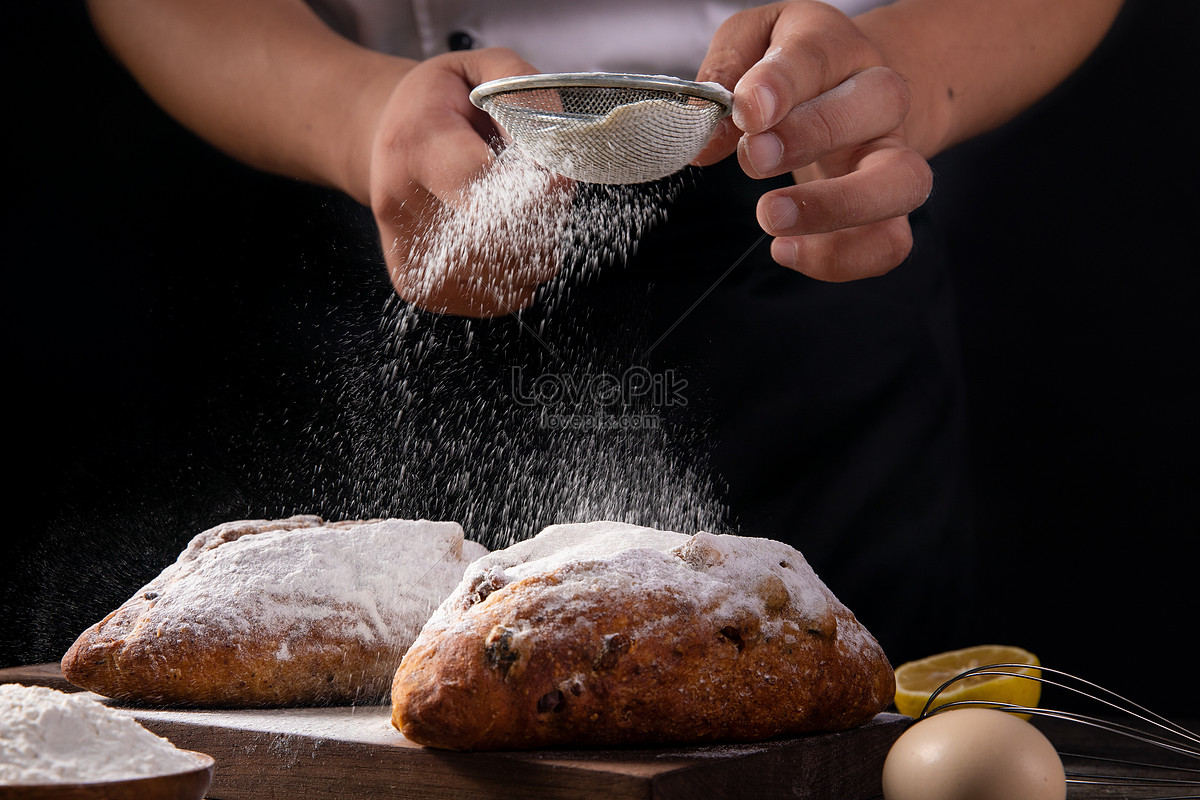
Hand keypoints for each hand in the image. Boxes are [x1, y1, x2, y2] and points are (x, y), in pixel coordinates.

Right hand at [367, 49, 571, 316]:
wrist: (384, 138)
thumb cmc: (441, 103)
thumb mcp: (480, 69)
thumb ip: (523, 93)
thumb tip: (554, 144)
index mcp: (414, 144)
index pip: (483, 185)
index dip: (536, 191)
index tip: (561, 178)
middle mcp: (401, 203)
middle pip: (496, 240)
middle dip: (540, 222)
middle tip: (546, 194)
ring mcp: (404, 249)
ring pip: (498, 276)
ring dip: (535, 253)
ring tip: (527, 215)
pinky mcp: (414, 284)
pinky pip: (485, 301)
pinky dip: (516, 282)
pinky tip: (515, 249)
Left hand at [695, 1, 932, 281]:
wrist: (848, 90)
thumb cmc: (786, 67)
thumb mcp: (749, 42)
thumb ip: (724, 77)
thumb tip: (706, 138)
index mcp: (837, 46)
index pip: (817, 55)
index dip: (780, 85)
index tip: (746, 110)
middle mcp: (877, 98)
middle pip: (880, 105)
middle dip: (814, 136)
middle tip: (755, 158)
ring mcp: (892, 156)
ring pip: (904, 181)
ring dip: (837, 207)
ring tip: (771, 219)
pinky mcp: (888, 209)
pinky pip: (889, 242)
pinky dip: (841, 258)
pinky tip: (784, 250)